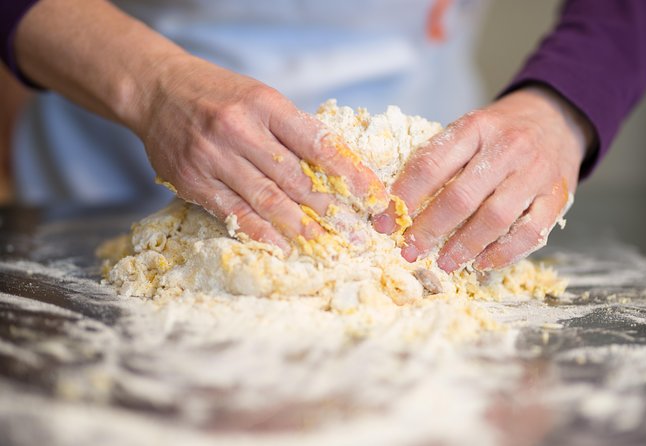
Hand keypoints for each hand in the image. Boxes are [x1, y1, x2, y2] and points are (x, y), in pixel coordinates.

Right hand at [133, 55, 386, 251]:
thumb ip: (292, 130)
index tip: (374, 195)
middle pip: (295, 177)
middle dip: (330, 209)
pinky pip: (234, 212)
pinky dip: (261, 232)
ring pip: (267, 199)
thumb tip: (334, 167)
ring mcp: (214, 156)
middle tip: (356, 234)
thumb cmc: (218, 95)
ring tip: (327, 245)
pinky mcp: (193, 180)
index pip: (317, 142)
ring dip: (301, 226)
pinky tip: (283, 246)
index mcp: (265, 104)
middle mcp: (240, 129)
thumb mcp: (260, 97)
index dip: (350, 172)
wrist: (157, 89)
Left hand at [374, 85, 593, 270]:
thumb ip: (437, 161)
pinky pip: (530, 232)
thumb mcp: (466, 132)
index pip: (430, 166)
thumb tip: (395, 205)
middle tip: (409, 250)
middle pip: (460, 197)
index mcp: (474, 127)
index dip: (403, 198)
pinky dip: (503, 253)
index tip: (384, 223)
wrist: (555, 118)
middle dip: (429, 229)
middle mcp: (507, 147)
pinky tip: (482, 262)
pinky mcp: (557, 196)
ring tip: (443, 262)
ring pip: (495, 218)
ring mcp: (535, 173)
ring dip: (464, 246)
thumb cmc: (498, 133)